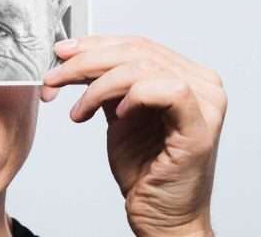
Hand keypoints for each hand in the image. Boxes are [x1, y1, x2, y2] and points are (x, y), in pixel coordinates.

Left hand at [41, 36, 226, 236]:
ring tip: (79, 111)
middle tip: (54, 78)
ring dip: (97, 86)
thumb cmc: (144, 169)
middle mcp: (202, 84)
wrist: (161, 216)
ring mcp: (207, 104)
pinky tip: (116, 115)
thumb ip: (106, 82)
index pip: (136, 44)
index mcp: (186, 75)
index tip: (61, 52)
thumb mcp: (117, 113)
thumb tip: (73, 55)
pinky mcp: (201, 128)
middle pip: (136, 50)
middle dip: (85, 62)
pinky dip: (133, 96)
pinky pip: (167, 89)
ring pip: (142, 67)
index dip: (94, 44)